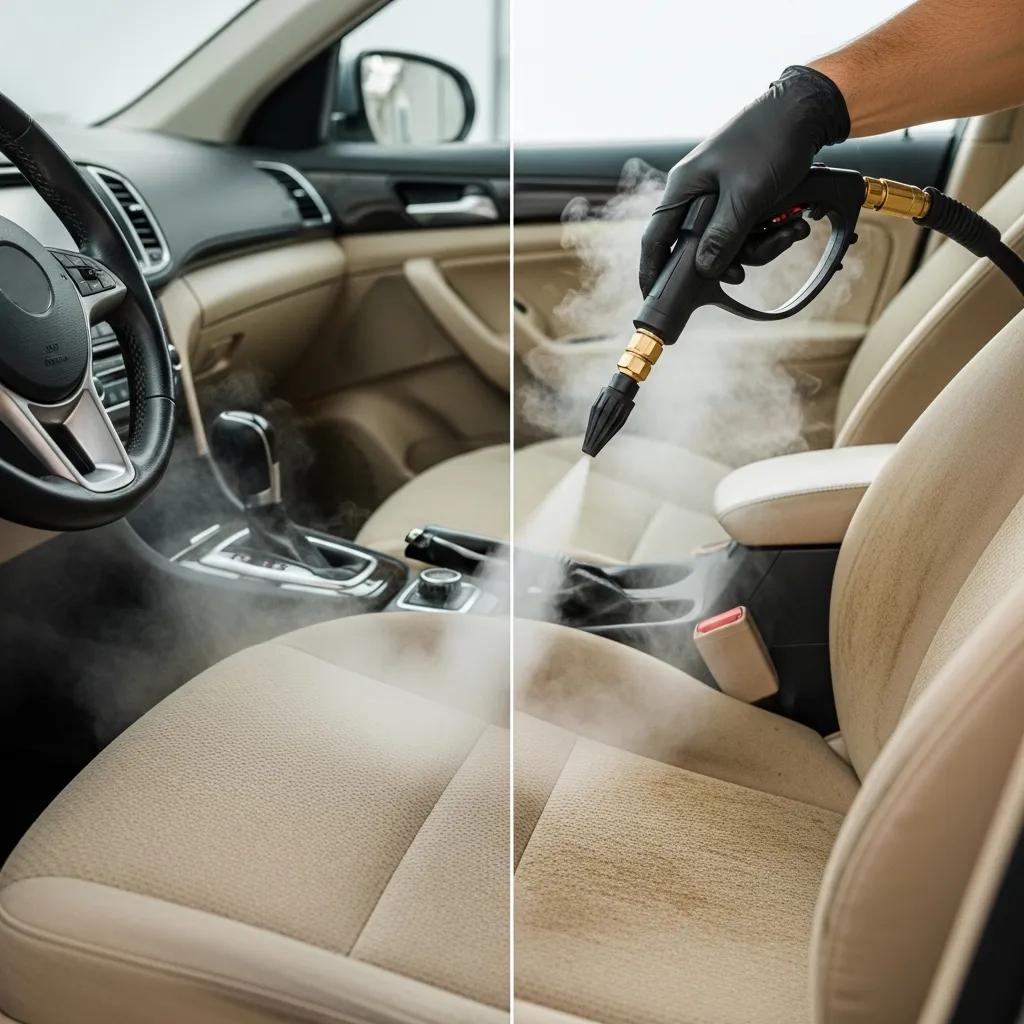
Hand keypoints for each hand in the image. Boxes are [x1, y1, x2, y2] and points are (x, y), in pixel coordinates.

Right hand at [639, 66, 849, 292]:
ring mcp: (719, 194)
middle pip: (697, 247)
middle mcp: (696, 193)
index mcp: (684, 188)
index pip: (655, 238)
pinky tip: (792, 224)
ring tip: (789, 232)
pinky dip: (769, 232)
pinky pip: (747, 228)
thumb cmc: (770, 141)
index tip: (651, 297)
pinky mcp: (742, 195)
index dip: (651, 270)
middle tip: (742, 274)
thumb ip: (722, 236)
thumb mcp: (746, 195)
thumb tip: (703, 270)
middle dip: (727, 261)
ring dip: (759, 245)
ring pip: (727, 240)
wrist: (807, 109)